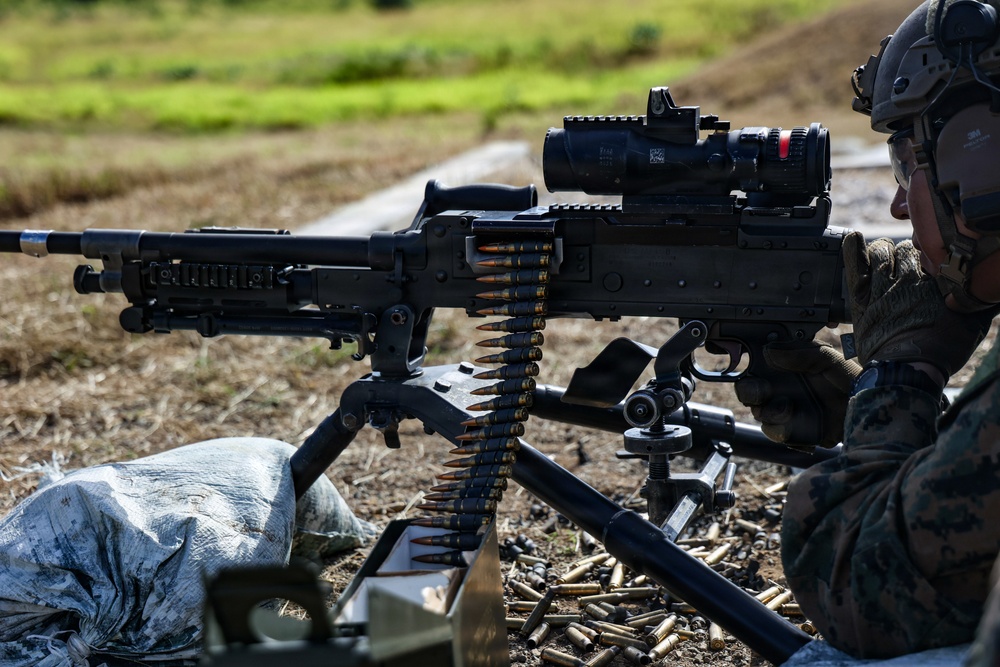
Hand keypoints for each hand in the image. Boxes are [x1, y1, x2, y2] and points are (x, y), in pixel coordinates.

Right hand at [735, 340, 860, 447]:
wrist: (867, 405)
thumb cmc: (847, 377)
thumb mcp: (826, 358)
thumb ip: (800, 353)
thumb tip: (770, 350)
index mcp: (781, 371)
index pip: (753, 371)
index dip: (747, 371)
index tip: (752, 369)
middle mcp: (779, 392)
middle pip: (748, 395)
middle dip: (750, 393)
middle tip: (762, 392)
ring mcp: (785, 413)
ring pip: (761, 416)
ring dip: (770, 413)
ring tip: (788, 409)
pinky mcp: (794, 432)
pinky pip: (778, 434)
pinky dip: (785, 430)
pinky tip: (800, 423)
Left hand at [843, 232, 993, 377]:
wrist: (910, 372)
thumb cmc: (942, 351)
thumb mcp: (973, 323)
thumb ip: (982, 301)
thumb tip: (994, 291)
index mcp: (936, 282)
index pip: (934, 252)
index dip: (933, 253)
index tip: (934, 258)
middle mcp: (909, 280)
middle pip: (906, 250)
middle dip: (909, 251)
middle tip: (910, 261)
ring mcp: (882, 288)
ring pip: (881, 253)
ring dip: (884, 251)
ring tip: (887, 255)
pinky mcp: (861, 300)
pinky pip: (854, 267)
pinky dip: (852, 250)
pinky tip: (853, 238)